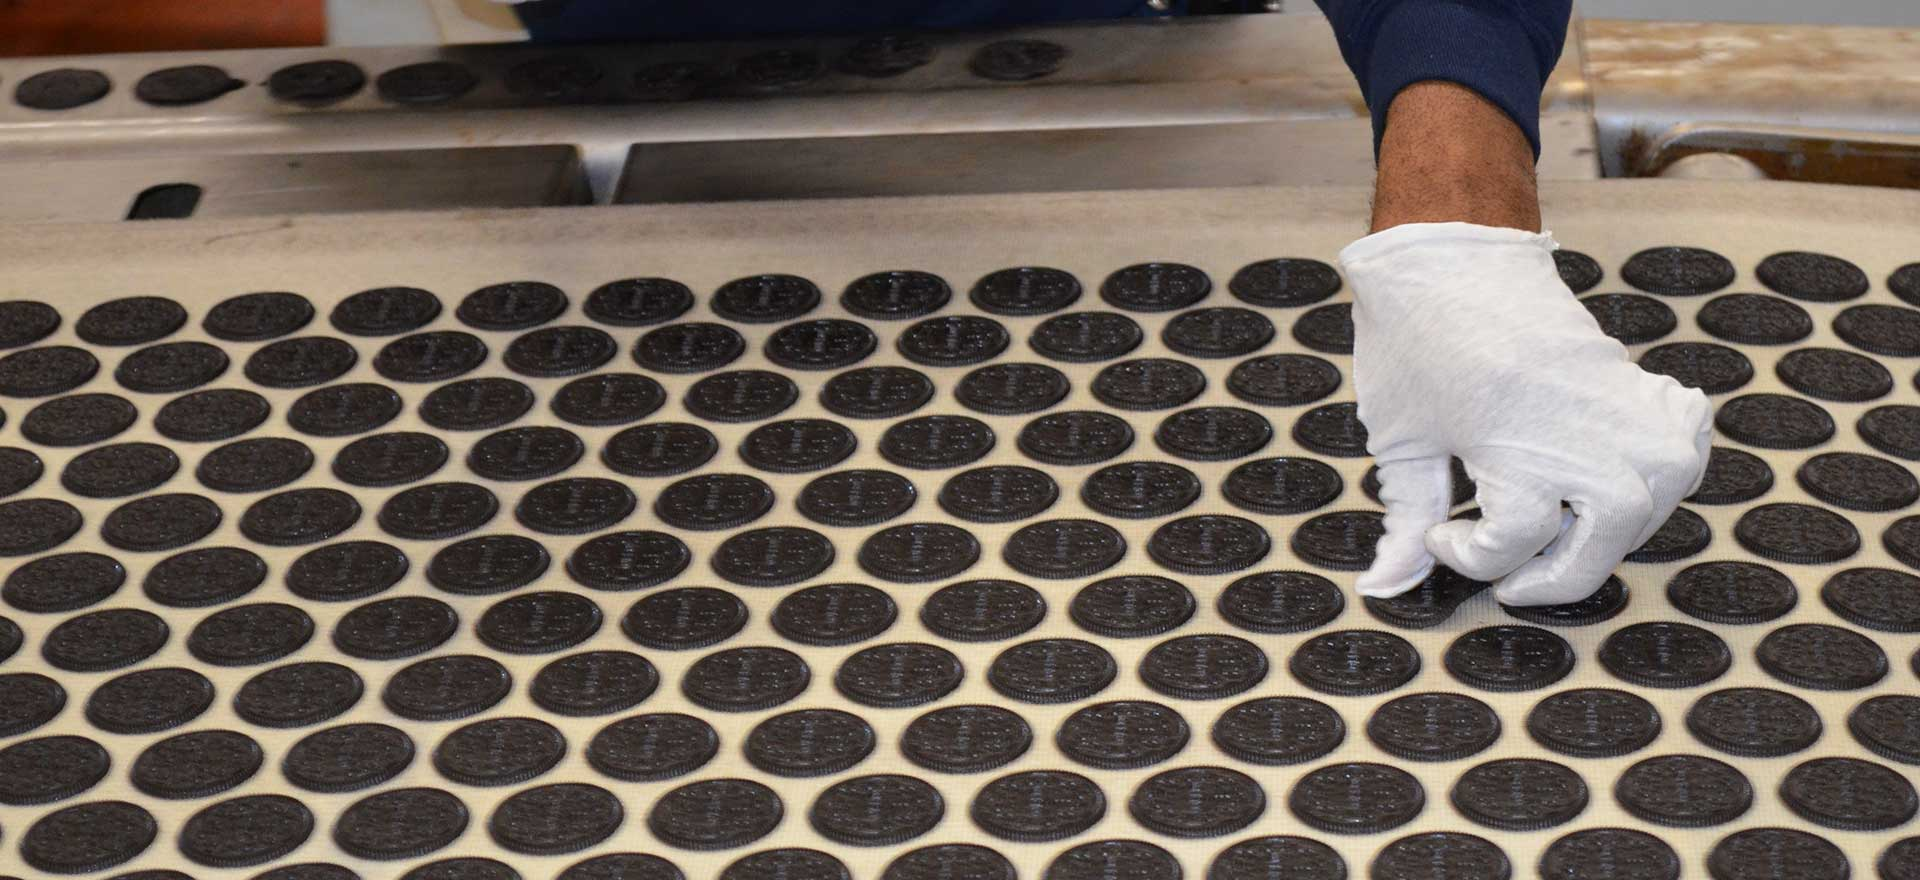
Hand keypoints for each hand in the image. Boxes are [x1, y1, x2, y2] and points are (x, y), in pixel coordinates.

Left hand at [1343, 222, 1712, 604]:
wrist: (1451, 256)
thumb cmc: (1414, 342)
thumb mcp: (1401, 439)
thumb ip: (1406, 520)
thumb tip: (1383, 588)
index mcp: (1513, 442)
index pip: (1516, 545)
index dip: (1470, 558)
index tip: (1440, 538)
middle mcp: (1582, 428)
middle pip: (1607, 537)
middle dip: (1559, 576)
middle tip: (1513, 577)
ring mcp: (1622, 405)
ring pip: (1656, 500)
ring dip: (1611, 533)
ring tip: (1560, 531)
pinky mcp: (1642, 384)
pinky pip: (1683, 447)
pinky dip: (1660, 476)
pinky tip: (1611, 480)